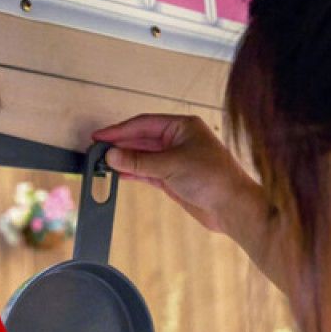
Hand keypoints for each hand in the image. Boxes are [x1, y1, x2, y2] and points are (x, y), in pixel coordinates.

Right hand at [93, 114, 261, 234]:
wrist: (233, 207)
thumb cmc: (215, 179)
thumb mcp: (171, 165)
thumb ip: (139, 160)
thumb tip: (113, 154)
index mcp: (183, 127)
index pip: (143, 124)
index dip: (120, 130)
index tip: (100, 136)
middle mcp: (179, 141)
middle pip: (141, 139)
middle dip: (120, 144)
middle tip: (97, 149)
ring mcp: (176, 160)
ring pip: (143, 156)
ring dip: (124, 159)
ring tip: (103, 162)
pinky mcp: (174, 178)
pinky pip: (147, 172)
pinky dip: (133, 172)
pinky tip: (118, 172)